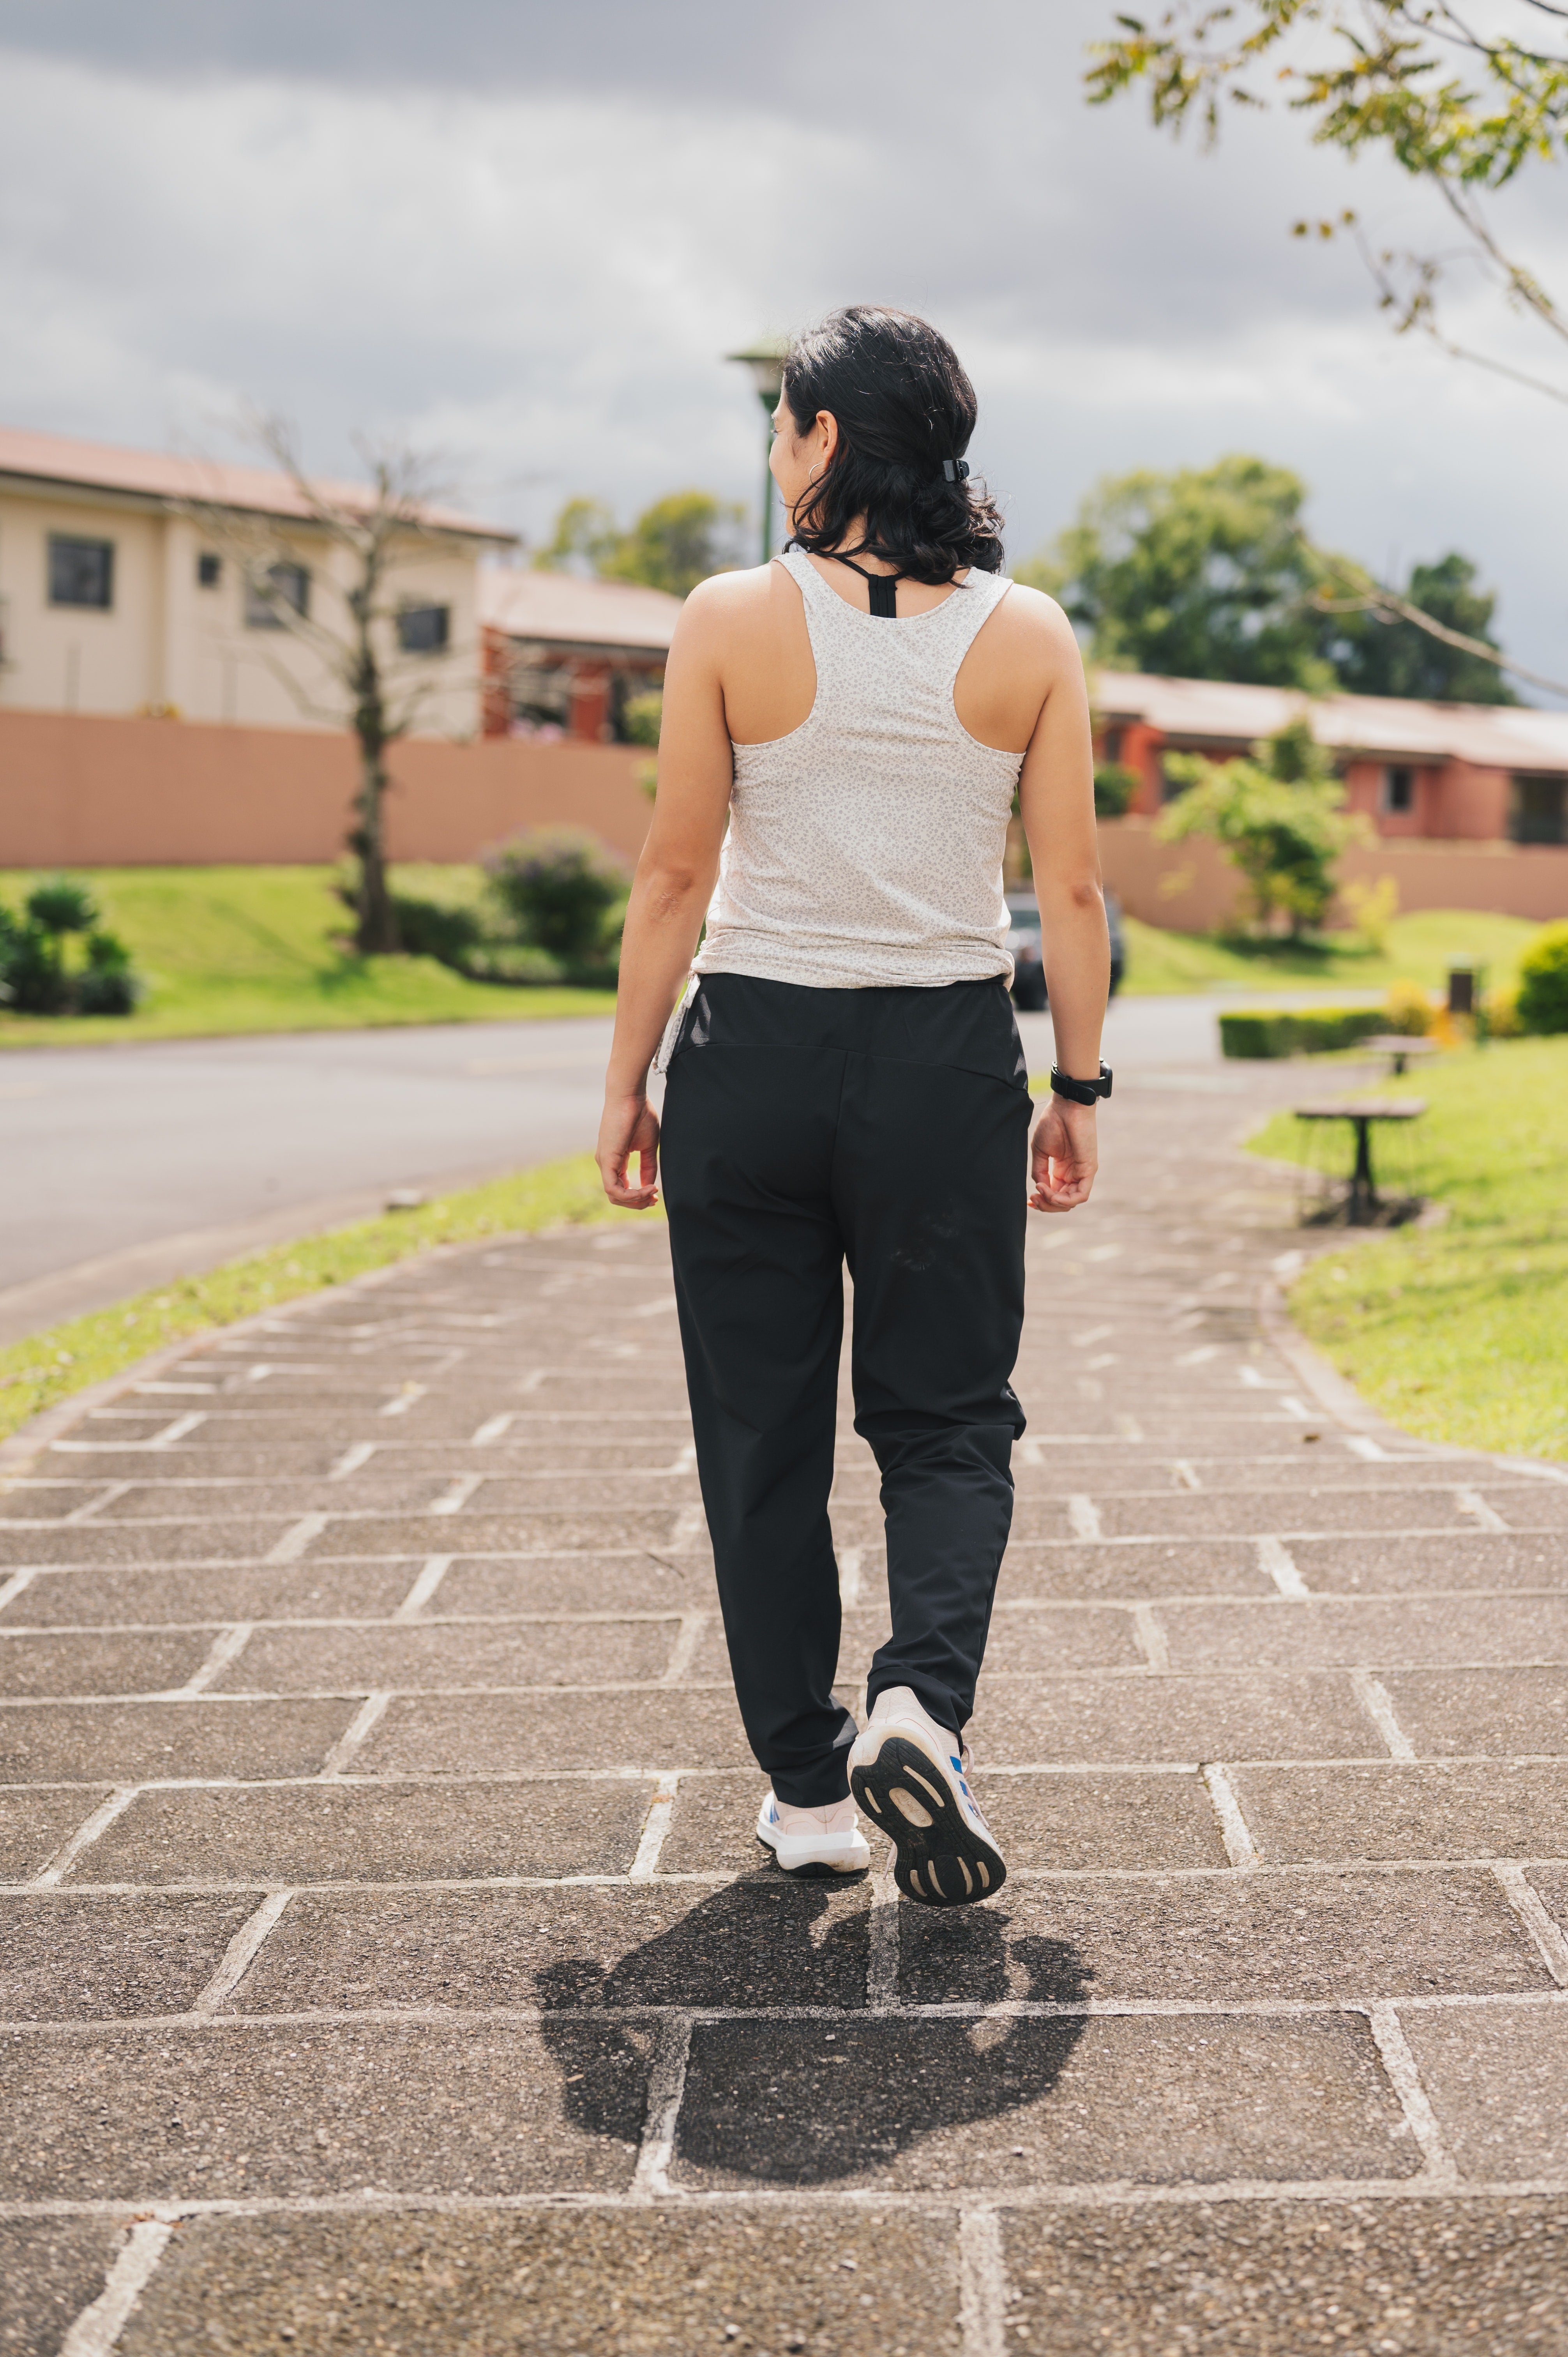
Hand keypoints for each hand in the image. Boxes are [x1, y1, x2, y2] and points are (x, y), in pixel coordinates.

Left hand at [597, 1090, 660, 1208]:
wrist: (630, 1095)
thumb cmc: (640, 1114)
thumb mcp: (648, 1145)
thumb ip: (648, 1166)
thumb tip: (650, 1185)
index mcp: (615, 1160)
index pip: (622, 1188)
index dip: (639, 1196)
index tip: (656, 1194)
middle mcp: (606, 1163)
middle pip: (617, 1197)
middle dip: (637, 1203)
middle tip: (655, 1199)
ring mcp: (604, 1162)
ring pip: (614, 1196)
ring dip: (636, 1200)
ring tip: (653, 1192)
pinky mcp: (606, 1160)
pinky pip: (614, 1188)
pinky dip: (632, 1193)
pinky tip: (648, 1187)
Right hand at [1029, 1096, 1096, 1213]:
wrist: (1067, 1106)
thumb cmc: (1053, 1122)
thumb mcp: (1040, 1151)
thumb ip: (1039, 1171)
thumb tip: (1039, 1188)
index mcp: (1062, 1169)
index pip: (1054, 1194)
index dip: (1042, 1201)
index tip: (1029, 1200)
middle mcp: (1073, 1173)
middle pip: (1063, 1202)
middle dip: (1046, 1205)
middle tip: (1033, 1199)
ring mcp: (1082, 1172)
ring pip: (1071, 1202)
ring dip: (1053, 1203)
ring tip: (1040, 1192)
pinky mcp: (1089, 1169)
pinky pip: (1080, 1195)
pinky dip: (1064, 1200)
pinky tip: (1050, 1193)